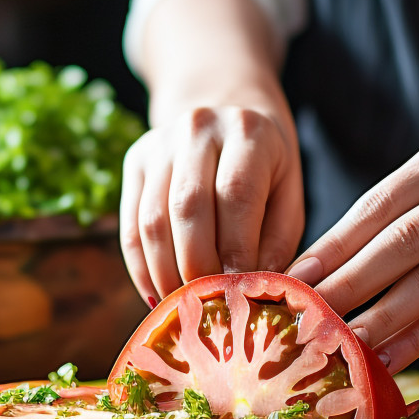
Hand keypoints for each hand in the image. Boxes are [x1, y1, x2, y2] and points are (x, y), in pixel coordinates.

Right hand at [120, 103, 304, 303]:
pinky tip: (157, 295)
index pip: (235, 195)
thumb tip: (252, 291)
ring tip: (182, 308)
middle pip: (187, 208)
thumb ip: (277, 242)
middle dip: (197, 268)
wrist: (227, 110)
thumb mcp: (288, 197)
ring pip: (152, 220)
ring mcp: (159, 142)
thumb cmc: (266, 169)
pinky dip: (141, 268)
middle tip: (209, 307)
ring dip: (165, 274)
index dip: (235, 250)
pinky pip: (129, 225)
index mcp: (247, 132)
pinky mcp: (134, 161)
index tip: (239, 292)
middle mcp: (198, 128)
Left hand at [287, 104, 418, 370]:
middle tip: (302, 320)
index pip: (378, 205)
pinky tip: (390, 356)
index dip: (333, 246)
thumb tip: (338, 254)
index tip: (293, 278)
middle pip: (401, 245)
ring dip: (381, 321)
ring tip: (339, 347)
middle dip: (347, 287)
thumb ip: (408, 194)